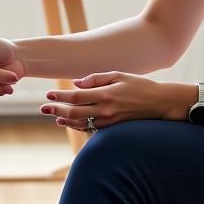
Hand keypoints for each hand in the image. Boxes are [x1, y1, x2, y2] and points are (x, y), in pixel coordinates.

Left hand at [40, 73, 184, 131]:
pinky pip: (91, 128)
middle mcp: (106, 110)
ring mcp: (109, 121)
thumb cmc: (140, 85)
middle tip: (43, 108)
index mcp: (106, 94)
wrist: (160, 103)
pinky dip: (78, 125)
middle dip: (56, 109)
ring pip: (81, 122)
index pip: (76, 97)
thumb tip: (76, 84)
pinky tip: (70, 122)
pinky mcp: (113, 128)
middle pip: (74, 111)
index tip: (48, 94)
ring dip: (65, 119)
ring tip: (54, 116)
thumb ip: (96, 78)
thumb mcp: (118, 75)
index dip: (60, 96)